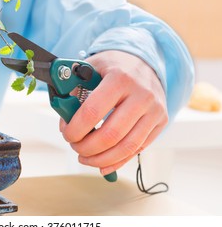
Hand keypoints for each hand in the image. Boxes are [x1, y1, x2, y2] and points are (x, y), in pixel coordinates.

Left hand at [60, 50, 167, 175]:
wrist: (143, 61)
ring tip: (85, 157)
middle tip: (75, 147)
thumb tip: (65, 122)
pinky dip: (118, 162)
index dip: (75, 129)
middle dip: (87, 148)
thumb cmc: (111, 67)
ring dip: (101, 159)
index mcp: (119, 78)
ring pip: (126, 147)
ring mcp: (154, 110)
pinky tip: (102, 165)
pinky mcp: (161, 121)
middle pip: (111, 135)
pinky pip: (138, 149)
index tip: (67, 134)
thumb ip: (73, 91)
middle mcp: (141, 94)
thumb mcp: (89, 68)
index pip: (92, 112)